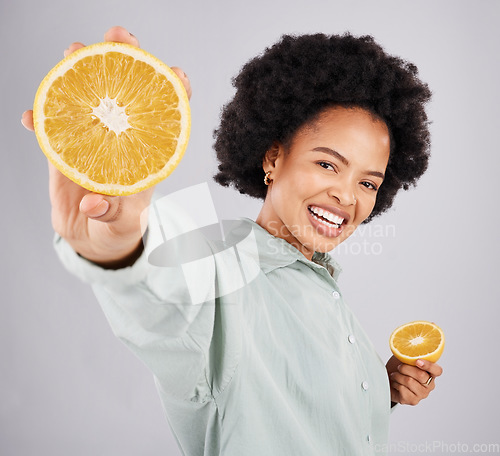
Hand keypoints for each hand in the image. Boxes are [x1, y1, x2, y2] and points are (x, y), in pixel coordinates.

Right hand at [21, 26, 191, 266]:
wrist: (93, 237)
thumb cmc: (118, 229)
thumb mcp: (122, 226)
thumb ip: (112, 215)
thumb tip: (96, 203)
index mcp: (145, 154)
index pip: (164, 116)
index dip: (173, 92)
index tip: (175, 73)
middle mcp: (120, 139)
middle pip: (125, 93)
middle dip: (123, 60)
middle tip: (118, 37)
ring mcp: (91, 141)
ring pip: (87, 99)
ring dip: (79, 73)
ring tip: (73, 52)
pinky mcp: (64, 151)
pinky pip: (51, 129)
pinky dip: (40, 120)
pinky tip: (30, 116)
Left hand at [386, 355, 442, 405]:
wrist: (387, 380)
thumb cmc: (398, 368)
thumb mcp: (405, 357)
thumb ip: (411, 354)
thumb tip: (408, 346)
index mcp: (431, 373)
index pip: (437, 370)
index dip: (429, 366)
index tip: (417, 361)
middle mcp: (429, 385)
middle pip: (421, 375)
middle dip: (405, 368)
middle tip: (399, 367)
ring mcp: (422, 394)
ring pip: (409, 381)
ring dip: (398, 376)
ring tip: (396, 375)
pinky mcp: (413, 401)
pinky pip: (403, 389)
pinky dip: (395, 383)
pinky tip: (396, 383)